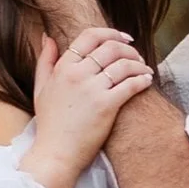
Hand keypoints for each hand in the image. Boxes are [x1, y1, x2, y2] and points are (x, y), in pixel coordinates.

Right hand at [28, 27, 152, 174]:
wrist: (55, 154)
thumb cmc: (50, 124)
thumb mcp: (41, 89)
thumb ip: (45, 61)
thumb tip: (49, 37)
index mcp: (63, 68)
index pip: (90, 36)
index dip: (111, 33)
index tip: (124, 38)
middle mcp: (78, 74)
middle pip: (111, 47)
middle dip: (129, 49)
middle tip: (137, 56)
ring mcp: (92, 89)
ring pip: (124, 64)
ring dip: (139, 63)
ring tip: (144, 69)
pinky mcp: (107, 106)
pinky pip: (131, 84)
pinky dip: (142, 80)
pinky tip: (147, 81)